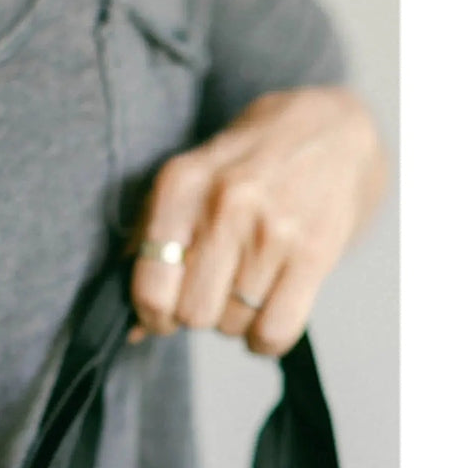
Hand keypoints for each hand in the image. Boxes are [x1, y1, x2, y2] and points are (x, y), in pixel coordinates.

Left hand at [129, 86, 386, 354]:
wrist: (334, 129)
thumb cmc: (248, 164)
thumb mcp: (187, 182)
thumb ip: (149, 246)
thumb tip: (134, 329)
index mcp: (181, 186)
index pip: (151, 287)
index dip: (153, 315)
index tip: (163, 314)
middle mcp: (225, 205)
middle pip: (193, 313)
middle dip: (198, 315)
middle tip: (212, 293)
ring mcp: (273, 230)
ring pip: (233, 325)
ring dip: (236, 320)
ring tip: (247, 285)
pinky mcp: (315, 253)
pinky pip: (275, 332)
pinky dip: (266, 338)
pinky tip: (268, 313)